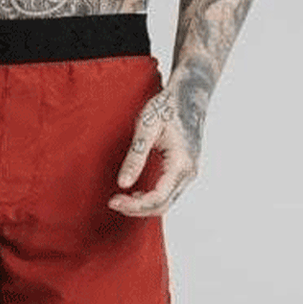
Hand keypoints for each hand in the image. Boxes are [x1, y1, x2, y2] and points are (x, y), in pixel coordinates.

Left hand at [108, 88, 199, 217]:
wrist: (189, 95)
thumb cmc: (167, 107)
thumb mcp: (146, 128)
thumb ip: (135, 157)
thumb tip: (122, 184)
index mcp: (181, 162)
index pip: (158, 198)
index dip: (134, 205)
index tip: (113, 201)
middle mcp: (189, 172)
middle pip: (162, 205)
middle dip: (136, 208)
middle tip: (113, 202)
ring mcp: (190, 173)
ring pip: (167, 202)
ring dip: (143, 205)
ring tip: (120, 199)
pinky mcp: (185, 171)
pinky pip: (169, 193)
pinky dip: (151, 198)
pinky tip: (135, 192)